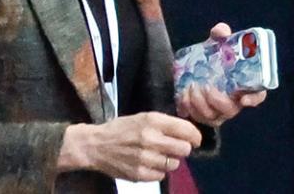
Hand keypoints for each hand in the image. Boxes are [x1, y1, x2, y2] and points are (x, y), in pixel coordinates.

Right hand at [58, 112, 201, 181]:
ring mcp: (146, 158)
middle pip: (184, 149)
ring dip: (170, 160)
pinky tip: (148, 163)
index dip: (195, 136)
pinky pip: (162, 175)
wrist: (96, 145)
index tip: (196, 139)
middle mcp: (150, 139)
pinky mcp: (141, 174)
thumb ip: (163, 124)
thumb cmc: (121, 128)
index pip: (185, 130)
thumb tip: (188, 133)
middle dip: (183, 148)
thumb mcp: (141, 117)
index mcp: (151, 121)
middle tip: (176, 147)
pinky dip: (158, 170)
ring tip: (158, 154)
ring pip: (174, 164)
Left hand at [177, 22, 266, 126]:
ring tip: (191, 87)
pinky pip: (196, 116)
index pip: (258, 95)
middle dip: (217, 101)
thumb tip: (221, 31)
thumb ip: (220, 35)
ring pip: (212, 116)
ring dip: (199, 104)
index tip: (244, 99)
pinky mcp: (202, 114)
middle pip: (230, 109)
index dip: (254, 99)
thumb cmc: (214, 57)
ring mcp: (217, 111)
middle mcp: (233, 102)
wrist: (195, 66)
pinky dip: (188, 107)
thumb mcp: (217, 44)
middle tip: (206, 86)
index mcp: (244, 85)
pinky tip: (183, 95)